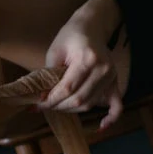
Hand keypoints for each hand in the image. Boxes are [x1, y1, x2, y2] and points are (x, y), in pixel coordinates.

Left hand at [39, 0, 124, 127]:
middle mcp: (103, 69)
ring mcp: (111, 76)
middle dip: (58, 106)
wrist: (92, 26)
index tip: (36, 105)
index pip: (67, 88)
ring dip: (72, 110)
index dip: (50, 100)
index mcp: (87, 59)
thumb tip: (41, 97)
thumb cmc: (71, 36)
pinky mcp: (115, 81)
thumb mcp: (55, 50)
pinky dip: (110, 118)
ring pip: (90, 104)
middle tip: (43, 106)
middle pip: (79, 100)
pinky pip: (117, 104)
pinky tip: (101, 127)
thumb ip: (49, 74)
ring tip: (57, 106)